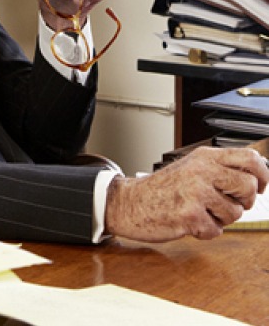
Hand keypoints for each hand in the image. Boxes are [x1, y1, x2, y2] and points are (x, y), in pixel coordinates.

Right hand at [104, 146, 268, 241]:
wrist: (131, 203)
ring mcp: (196, 192)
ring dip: (221, 219)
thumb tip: (257, 174)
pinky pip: (216, 230)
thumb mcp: (192, 167)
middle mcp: (201, 170)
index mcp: (204, 156)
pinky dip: (205, 231)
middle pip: (249, 186)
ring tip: (200, 211)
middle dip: (242, 202)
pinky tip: (190, 222)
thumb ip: (220, 168)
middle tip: (225, 203)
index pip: (250, 158)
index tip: (260, 185)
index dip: (263, 174)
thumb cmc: (161, 188)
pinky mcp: (189, 215)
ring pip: (235, 212)